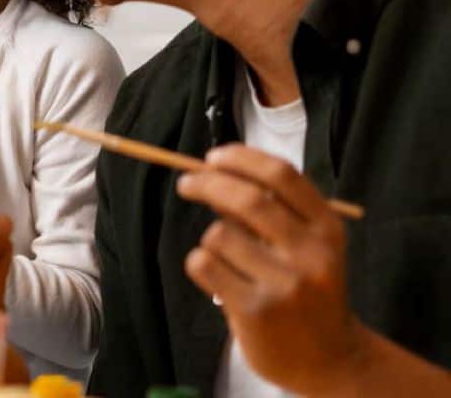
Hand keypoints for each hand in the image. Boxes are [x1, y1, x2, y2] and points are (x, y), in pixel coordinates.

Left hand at [176, 144, 365, 395]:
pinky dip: (200, 263)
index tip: (213, 157)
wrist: (332, 361)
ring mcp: (285, 284)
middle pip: (247, 198)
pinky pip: (204, 265)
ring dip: (211, 238)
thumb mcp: (308, 246)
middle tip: (187, 183)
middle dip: (208, 183)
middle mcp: (311, 254)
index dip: (241, 158)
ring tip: (227, 258)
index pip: (281, 175)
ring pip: (219, 234)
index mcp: (328, 229)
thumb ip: (273, 211)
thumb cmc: (309, 291)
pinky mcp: (256, 310)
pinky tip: (218, 278)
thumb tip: (212, 172)